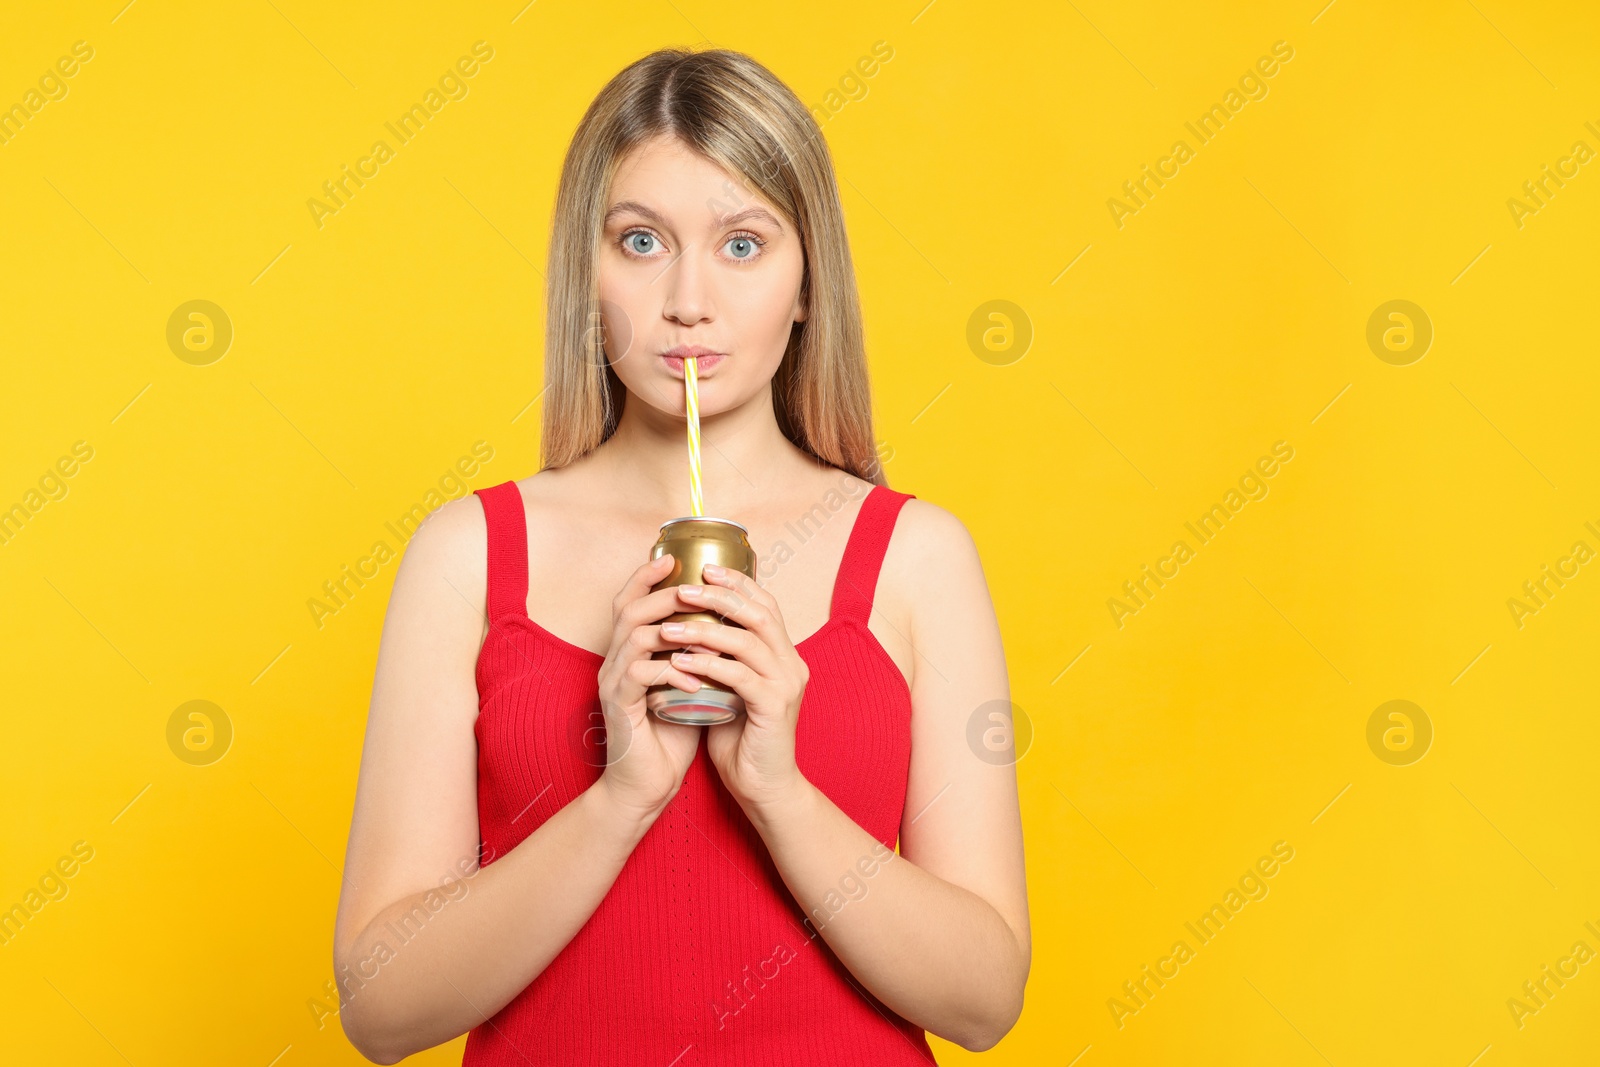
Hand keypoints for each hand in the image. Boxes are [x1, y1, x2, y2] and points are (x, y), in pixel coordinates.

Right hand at [594, 555, 707, 823]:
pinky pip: (640, 675)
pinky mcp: (619, 708)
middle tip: (691, 585)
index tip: (674, 559)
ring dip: (671, 629)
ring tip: (702, 631)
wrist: (647, 787)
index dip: (648, 578)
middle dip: (662, 592)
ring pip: (633, 636)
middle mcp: (615, 663)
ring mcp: (613, 684)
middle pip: (628, 609)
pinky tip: (696, 677)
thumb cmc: (671, 736)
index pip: (631, 602)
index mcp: (629, 654)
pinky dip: (670, 670)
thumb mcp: (690, 686)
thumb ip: (699, 655)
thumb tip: (730, 625)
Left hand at [665, 564, 809, 813]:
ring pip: (747, 640)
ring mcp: (787, 683)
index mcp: (785, 654)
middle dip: (718, 597)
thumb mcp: (733, 689)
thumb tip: (690, 627)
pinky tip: (679, 662)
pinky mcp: (775, 706)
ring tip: (668, 627)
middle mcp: (792, 663)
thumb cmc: (743, 738)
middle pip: (758, 613)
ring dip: (704, 630)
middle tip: (683, 590)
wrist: (764, 786)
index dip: (737, 582)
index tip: (703, 569)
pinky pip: (738, 676)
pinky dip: (706, 665)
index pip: (765, 604)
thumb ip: (723, 659)